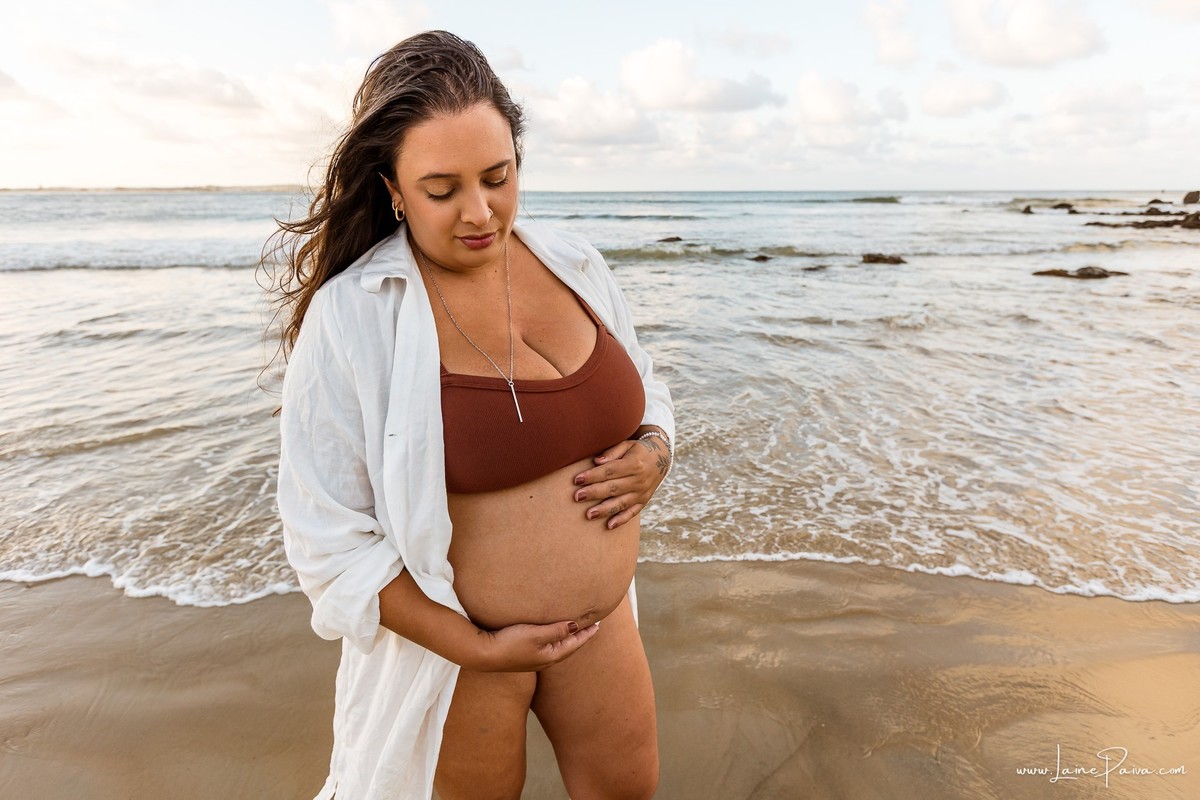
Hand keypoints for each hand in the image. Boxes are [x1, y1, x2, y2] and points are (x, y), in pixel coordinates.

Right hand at [472, 620, 600, 671]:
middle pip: (568, 648)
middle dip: (580, 638)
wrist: (483, 654)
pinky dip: (555, 640)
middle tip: (592, 628)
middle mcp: (544, 660)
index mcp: (551, 656)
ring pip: (558, 648)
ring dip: (568, 639)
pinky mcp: (524, 656)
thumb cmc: (510, 643)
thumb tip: (575, 626)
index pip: (574, 643)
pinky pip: (547, 647)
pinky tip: (551, 637)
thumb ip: (556, 630)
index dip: (586, 634)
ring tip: (575, 631)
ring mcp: (534, 660)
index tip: (598, 624)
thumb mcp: (536, 634)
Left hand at [573, 429, 670, 529]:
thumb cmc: (637, 450)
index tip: (577, 479)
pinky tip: (609, 526)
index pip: (610, 471)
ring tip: (589, 514)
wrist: (661, 459)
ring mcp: (642, 493)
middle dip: (594, 493)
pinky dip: (621, 520)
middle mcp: (639, 480)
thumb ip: (612, 452)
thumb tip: (596, 461)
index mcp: (634, 464)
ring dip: (605, 509)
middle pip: (614, 488)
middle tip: (577, 497)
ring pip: (621, 503)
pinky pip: (632, 513)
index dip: (593, 475)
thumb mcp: (627, 445)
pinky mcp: (643, 502)